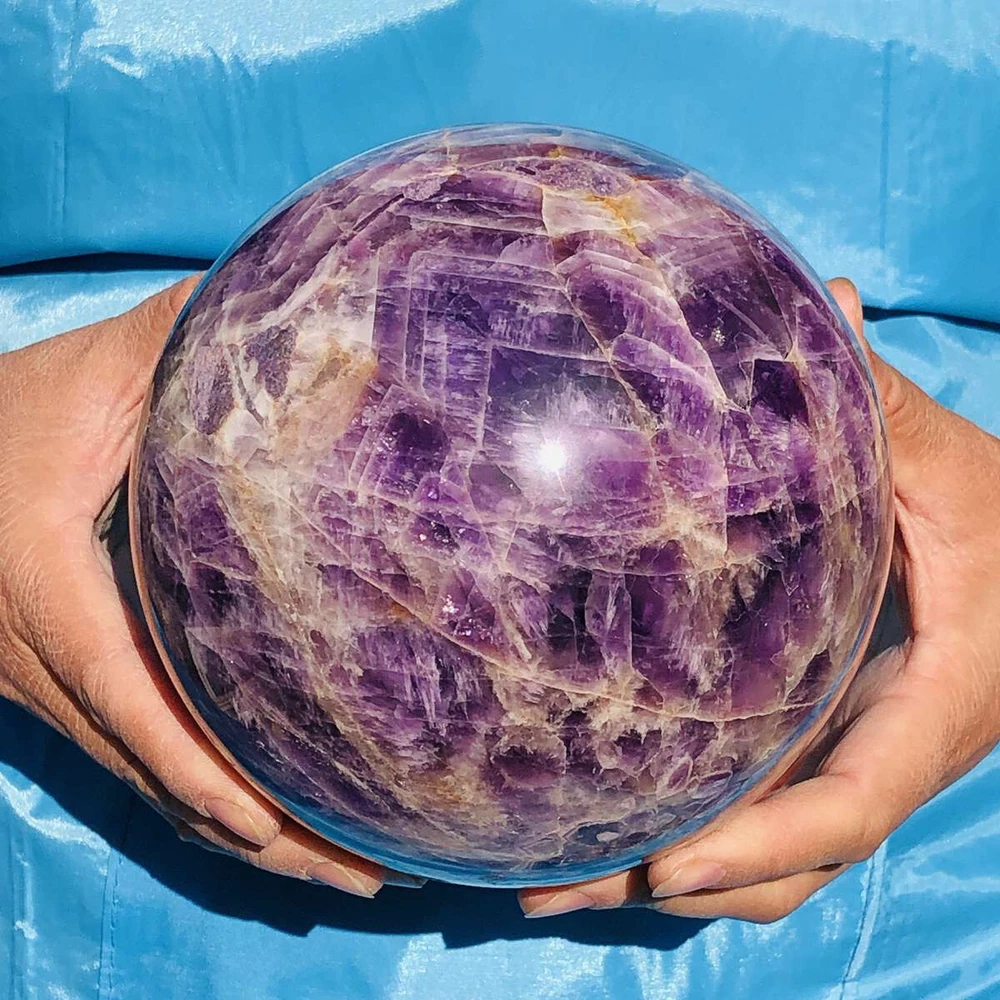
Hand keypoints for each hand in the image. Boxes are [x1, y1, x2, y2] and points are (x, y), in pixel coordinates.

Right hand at [0, 280, 420, 897]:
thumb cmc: (13, 406)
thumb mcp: (104, 365)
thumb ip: (193, 347)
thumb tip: (319, 324)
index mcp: (40, 576)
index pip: (118, 685)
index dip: (188, 761)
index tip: (267, 822)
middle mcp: (32, 655)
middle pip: (148, 767)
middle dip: (256, 834)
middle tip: (365, 875)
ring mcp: (37, 687)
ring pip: (143, 783)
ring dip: (241, 840)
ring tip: (347, 874)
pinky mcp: (56, 691)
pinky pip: (135, 763)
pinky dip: (204, 806)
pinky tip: (276, 829)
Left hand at [519, 277, 999, 921]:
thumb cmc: (995, 512)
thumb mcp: (942, 457)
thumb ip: (882, 400)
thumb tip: (832, 301)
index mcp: (935, 700)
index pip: (855, 803)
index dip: (763, 844)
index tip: (662, 867)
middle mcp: (884, 750)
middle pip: (785, 859)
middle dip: (672, 884)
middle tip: (546, 892)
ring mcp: (848, 755)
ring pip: (764, 855)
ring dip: (659, 877)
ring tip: (541, 883)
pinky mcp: (818, 741)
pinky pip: (753, 811)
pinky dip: (680, 831)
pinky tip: (595, 820)